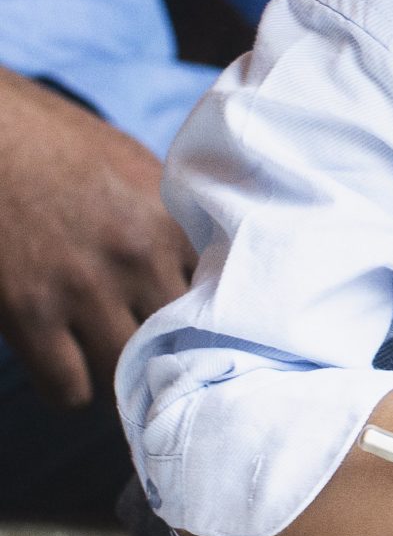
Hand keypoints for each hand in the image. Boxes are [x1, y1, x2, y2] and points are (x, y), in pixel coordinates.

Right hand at [0, 68, 193, 406]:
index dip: (210, 317)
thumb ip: (173, 221)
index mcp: (170, 222)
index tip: (204, 329)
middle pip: (181, 341)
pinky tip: (72, 368)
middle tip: (162, 359)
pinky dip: (73, 388)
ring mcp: (83, 290)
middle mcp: (137, 258)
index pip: (220, 295)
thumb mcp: (139, 170)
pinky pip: (69, 388)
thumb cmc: (62, 147)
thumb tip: (209, 266)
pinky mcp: (29, 314)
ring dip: (124, 378)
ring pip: (127, 373)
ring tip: (117, 367)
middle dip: (172, 353)